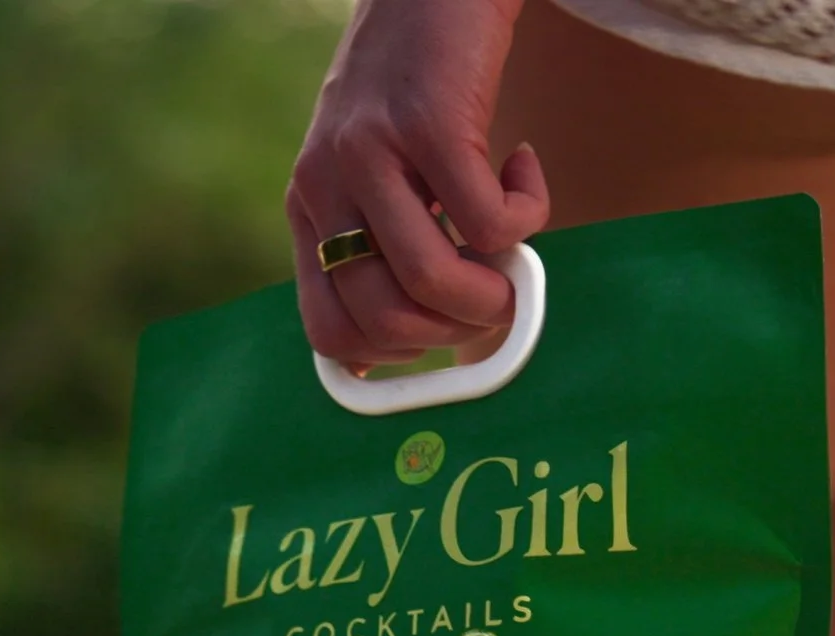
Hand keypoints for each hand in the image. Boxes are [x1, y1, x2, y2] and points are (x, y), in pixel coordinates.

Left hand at [288, 0, 550, 365]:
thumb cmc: (420, 78)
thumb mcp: (376, 163)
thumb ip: (381, 233)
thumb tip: (409, 338)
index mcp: (308, 204)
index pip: (326, 330)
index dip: (394, 357)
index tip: (442, 335)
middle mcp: (325, 183)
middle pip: (385, 320)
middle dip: (456, 332)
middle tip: (493, 294)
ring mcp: (372, 153)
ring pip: (433, 282)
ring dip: (495, 291)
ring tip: (515, 254)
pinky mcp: (430, 124)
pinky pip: (488, 221)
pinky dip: (526, 213)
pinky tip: (522, 167)